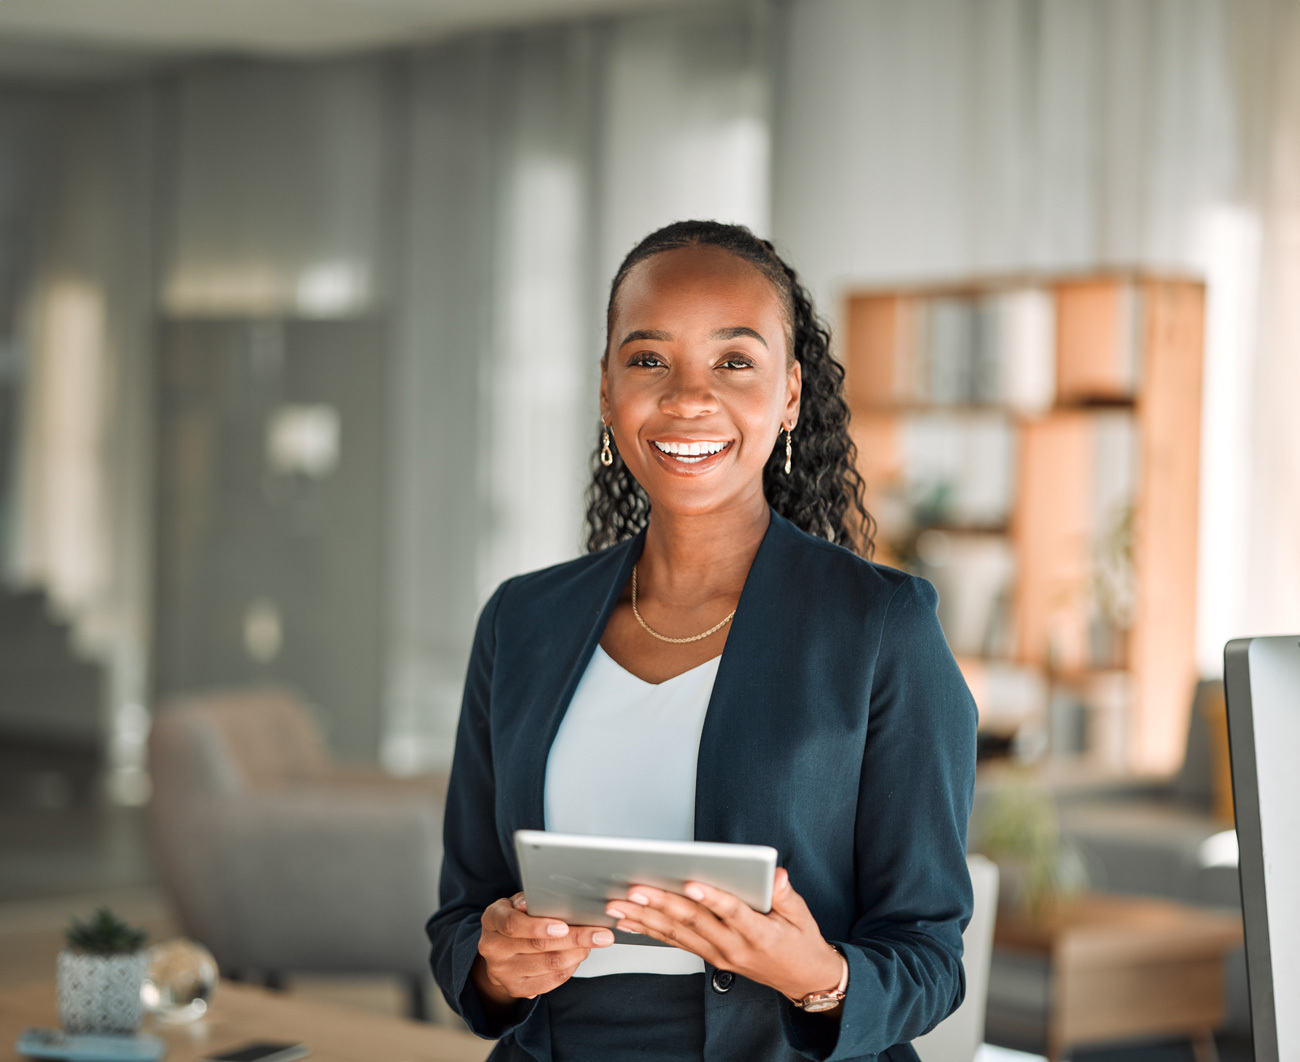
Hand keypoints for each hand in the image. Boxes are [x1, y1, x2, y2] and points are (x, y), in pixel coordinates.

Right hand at [473, 892, 614, 1004]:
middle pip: (538, 946)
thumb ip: (532, 901)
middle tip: (602, 934)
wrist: (499, 951)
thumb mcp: (517, 903)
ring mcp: (503, 972)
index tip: (564, 926)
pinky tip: (580, 955)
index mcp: (492, 920)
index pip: (512, 925)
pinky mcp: (517, 989)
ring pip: (549, 965)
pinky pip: (551, 981)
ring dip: (578, 953)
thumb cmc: (515, 918)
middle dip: (575, 939)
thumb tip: (549, 898)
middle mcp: (493, 948)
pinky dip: (571, 967)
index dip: (539, 926)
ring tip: (595, 942)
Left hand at [604, 868, 843, 1004]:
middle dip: (661, 904)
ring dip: (646, 918)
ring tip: (620, 904)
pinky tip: (630, 921)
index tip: (690, 883)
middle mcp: (733, 947)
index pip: (732, 913)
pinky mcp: (710, 957)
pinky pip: (676, 943)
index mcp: (758, 934)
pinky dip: (651, 931)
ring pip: (677, 934)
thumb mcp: (802, 915)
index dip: (712, 898)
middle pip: (694, 922)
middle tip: (635, 889)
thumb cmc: (800, 942)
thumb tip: (776, 875)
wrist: (802, 979)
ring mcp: (719, 955)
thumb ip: (785, 894)